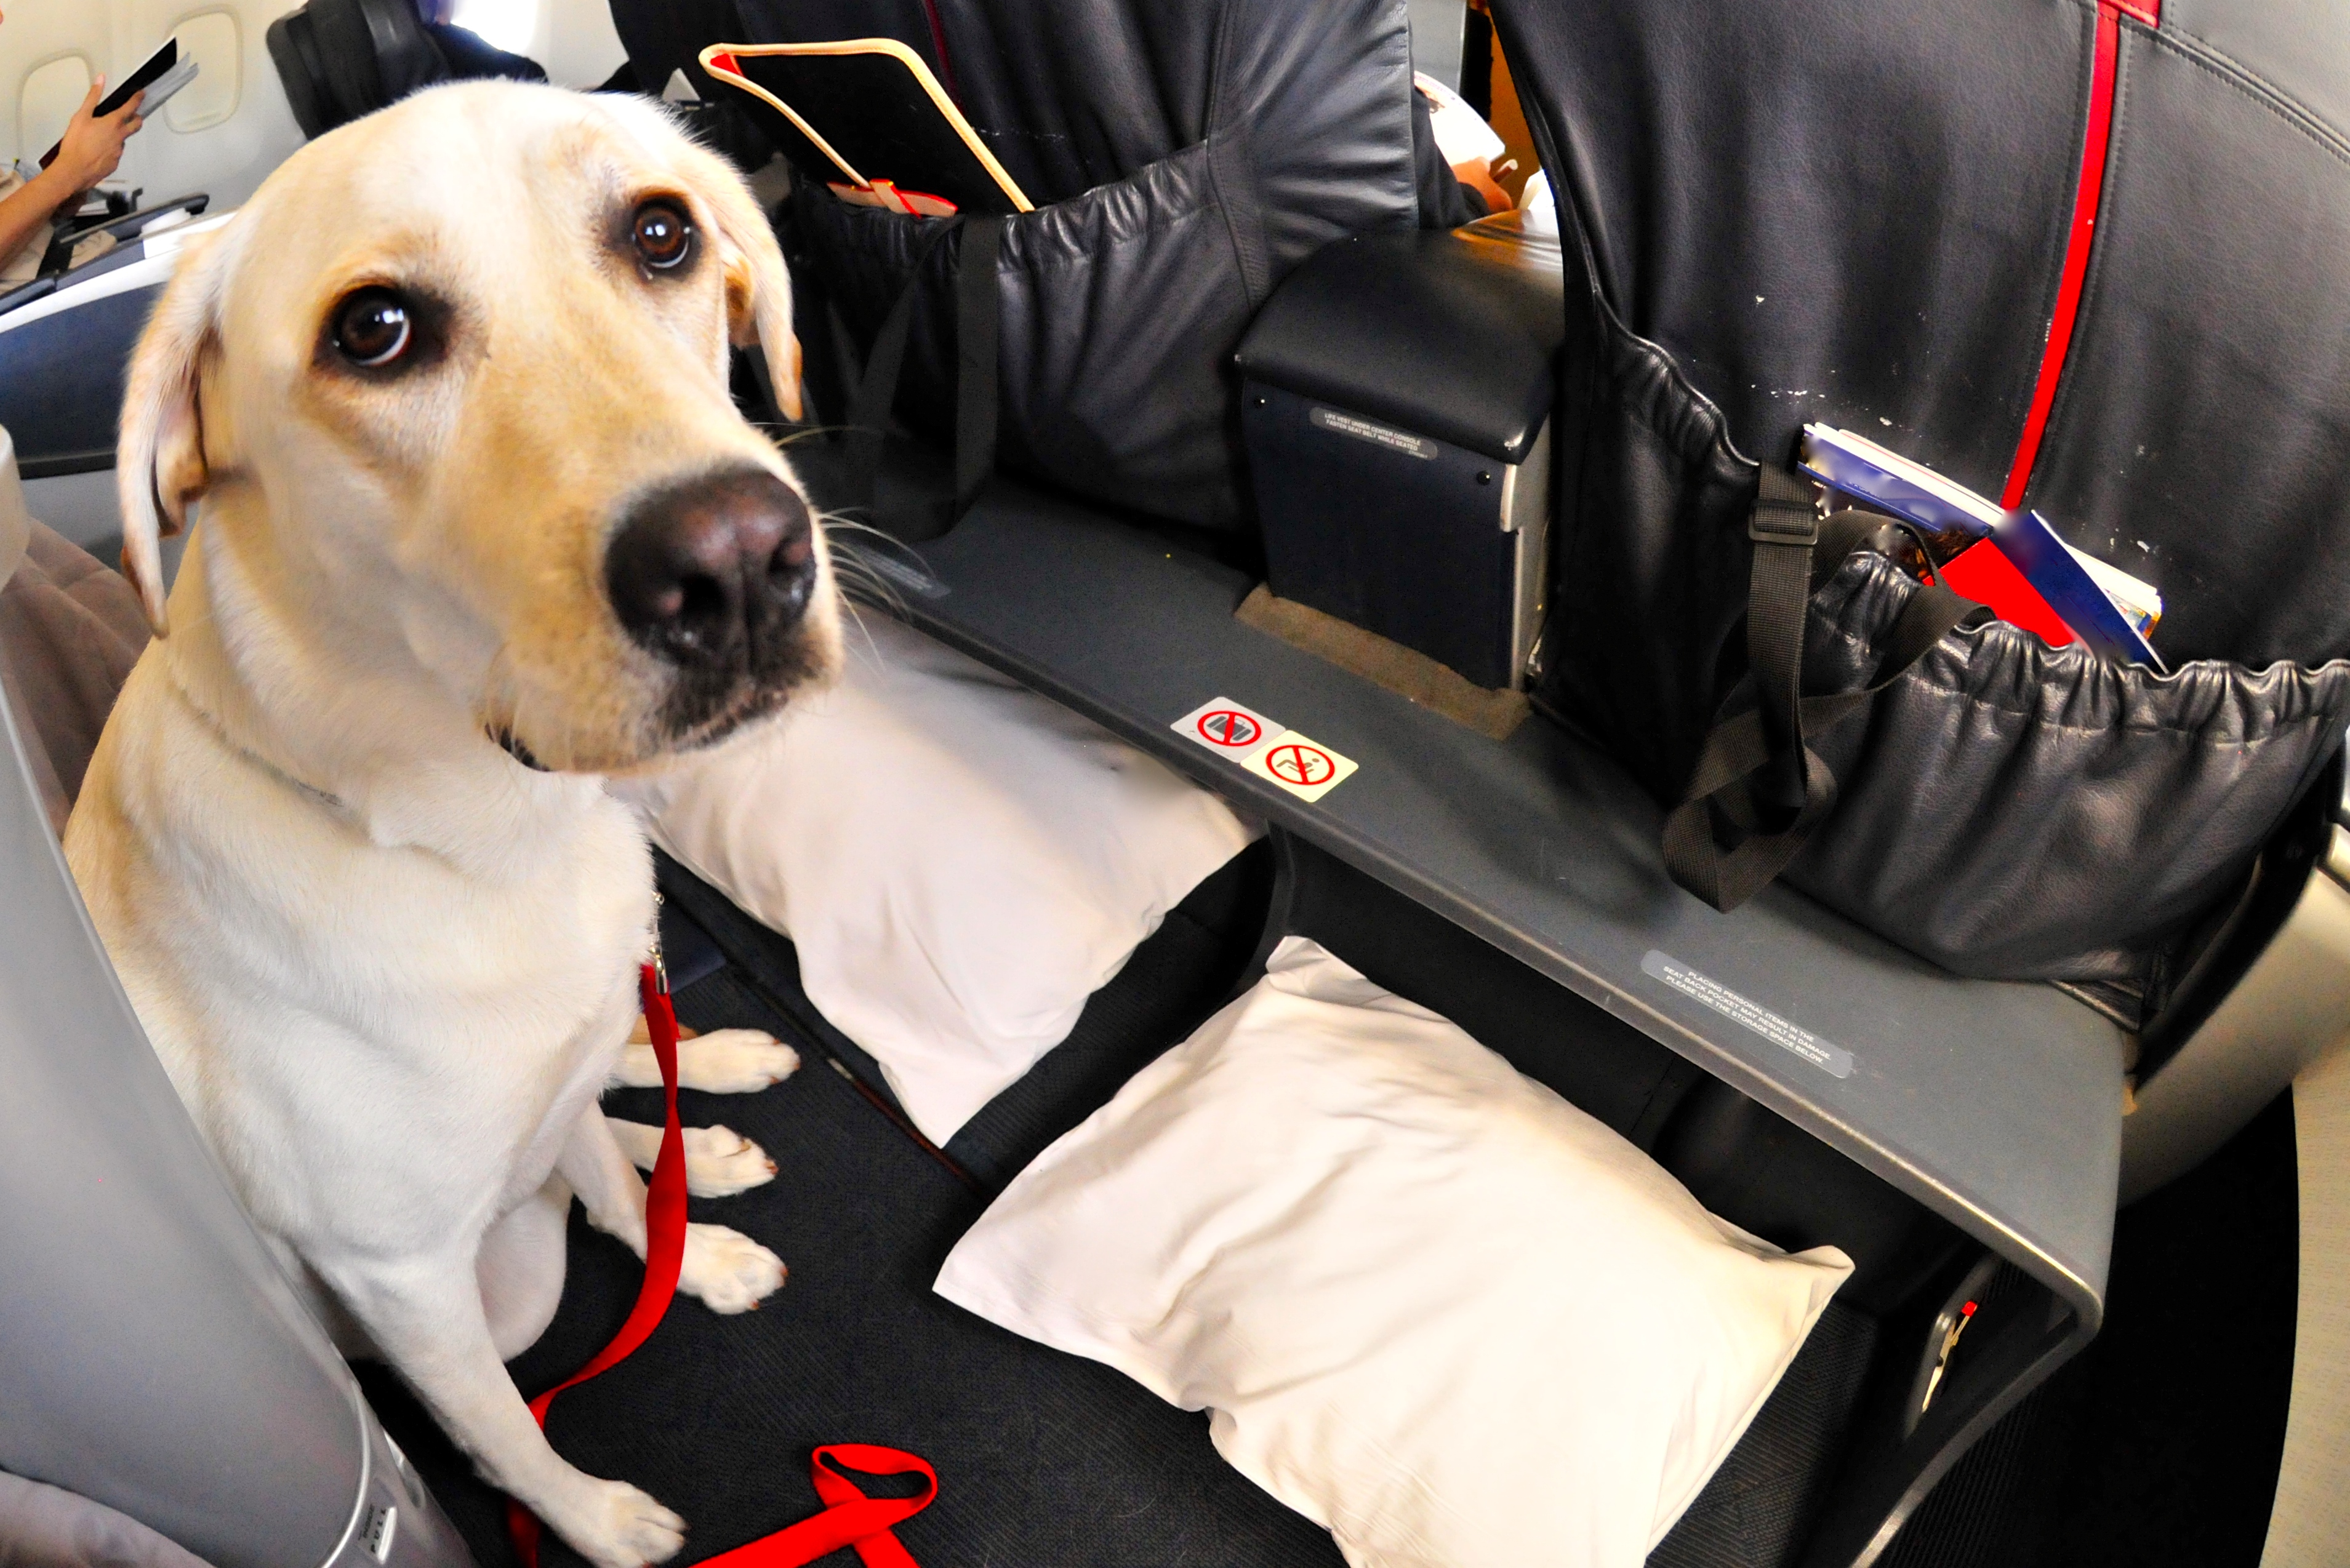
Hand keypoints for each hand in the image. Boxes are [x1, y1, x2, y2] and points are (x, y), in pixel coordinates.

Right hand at [48, 80, 143, 195]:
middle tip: (134, 114)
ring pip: (123, 139)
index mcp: (113, 124)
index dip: (137, 99)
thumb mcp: (81, 115)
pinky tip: (98, 149)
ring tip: (102, 134)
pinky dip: (110, 148)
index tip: (141, 94)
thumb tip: (101, 80)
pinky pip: (115, 152)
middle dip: (137, 118)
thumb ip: (92, 97)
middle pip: (136, 125)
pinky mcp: (115, 163)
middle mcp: (120, 137)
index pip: (130, 108)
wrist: (74, 170)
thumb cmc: (75, 143)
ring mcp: (119, 151)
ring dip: (118, 135)